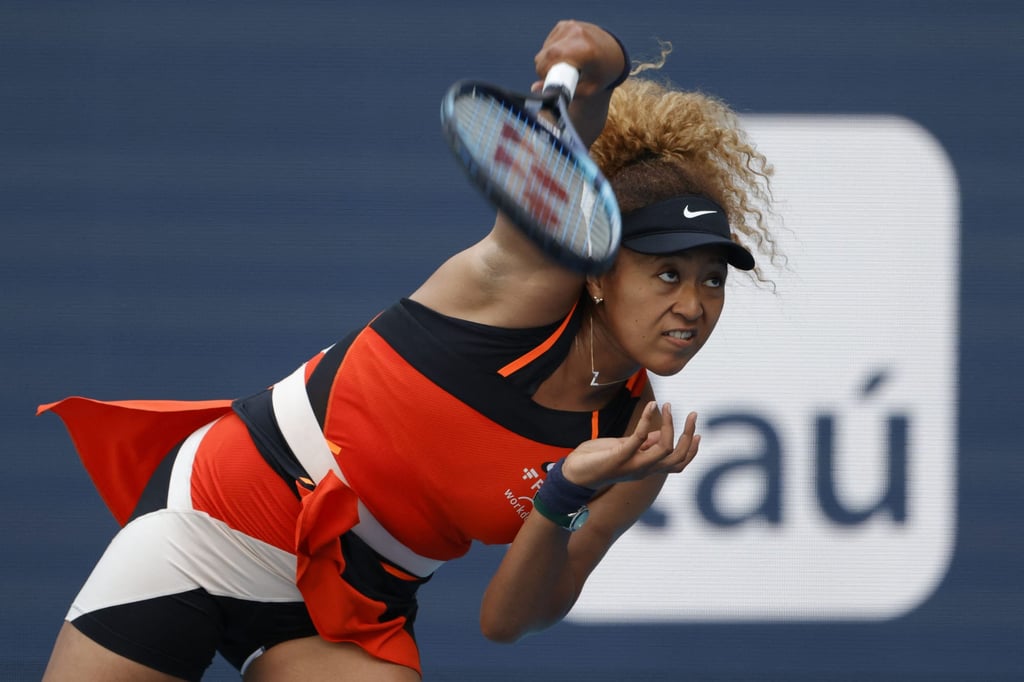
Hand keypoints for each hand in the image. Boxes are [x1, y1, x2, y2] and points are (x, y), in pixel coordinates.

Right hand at [533, 20, 626, 96]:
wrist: (614, 53)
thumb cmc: (601, 74)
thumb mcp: (587, 89)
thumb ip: (562, 91)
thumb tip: (534, 88)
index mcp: (584, 49)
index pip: (551, 58)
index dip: (543, 73)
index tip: (548, 83)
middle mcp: (576, 33)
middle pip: (545, 54)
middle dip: (543, 70)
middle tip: (555, 80)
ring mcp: (570, 26)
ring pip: (544, 49)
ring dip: (547, 62)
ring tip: (563, 69)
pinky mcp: (565, 24)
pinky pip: (548, 43)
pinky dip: (551, 53)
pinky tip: (564, 57)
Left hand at [561, 401, 699, 488]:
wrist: (574, 474)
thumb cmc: (598, 460)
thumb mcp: (625, 449)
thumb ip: (644, 444)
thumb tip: (660, 434)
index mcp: (647, 468)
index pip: (678, 464)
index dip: (692, 450)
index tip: (699, 432)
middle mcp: (644, 469)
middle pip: (677, 457)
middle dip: (689, 435)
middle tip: (693, 415)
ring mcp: (633, 464)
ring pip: (664, 449)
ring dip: (670, 425)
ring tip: (669, 406)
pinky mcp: (620, 456)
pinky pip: (639, 437)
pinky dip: (646, 419)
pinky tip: (650, 405)